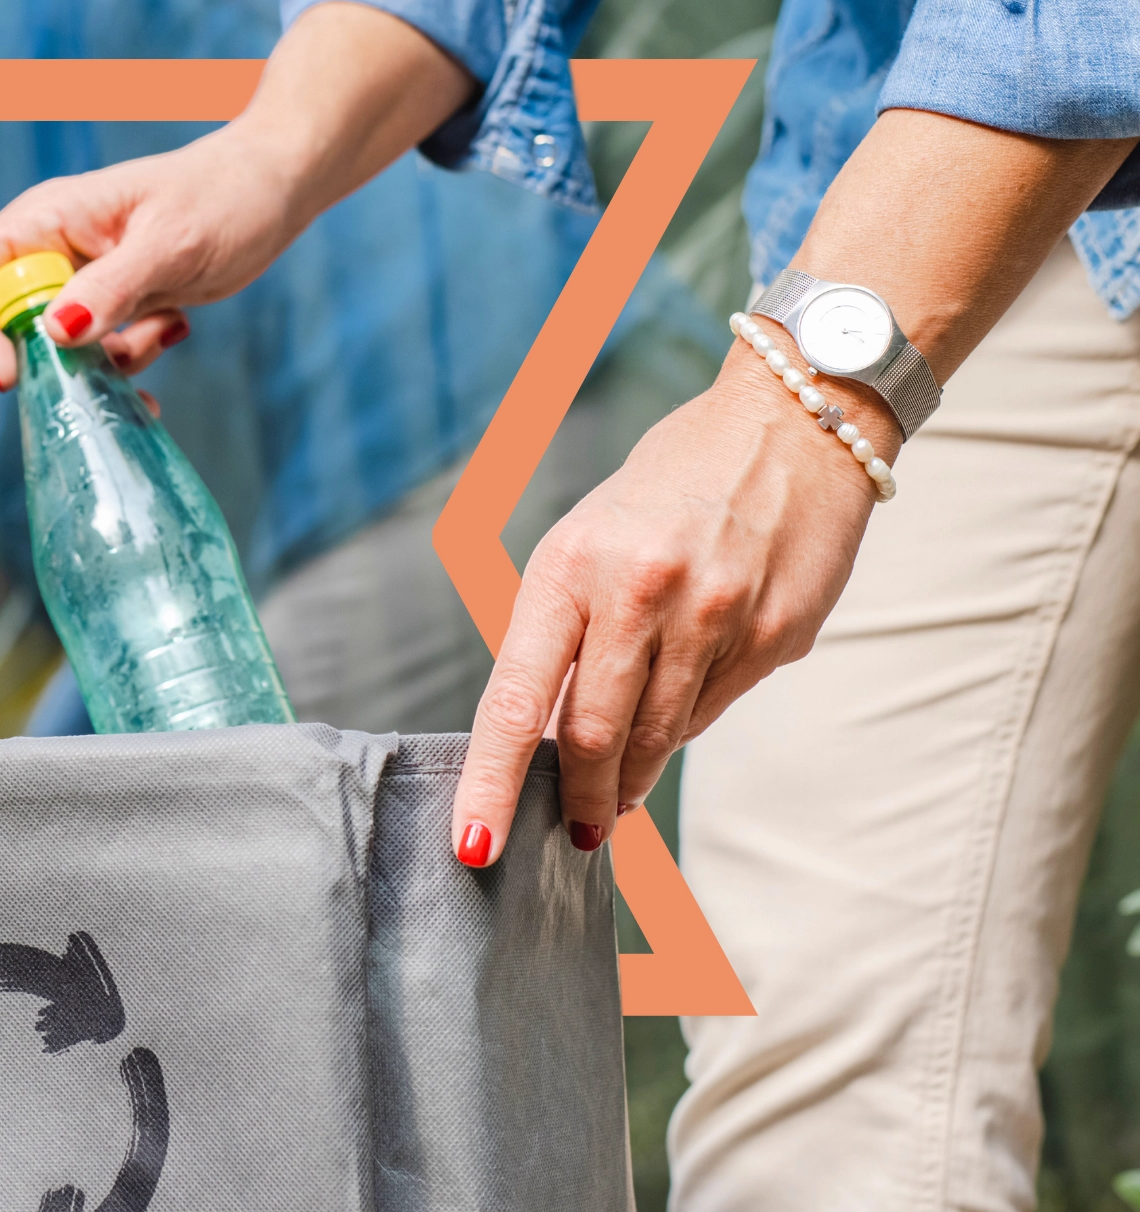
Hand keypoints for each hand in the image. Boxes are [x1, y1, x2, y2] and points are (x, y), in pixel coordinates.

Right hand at [0, 2, 476, 388]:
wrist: (275, 187)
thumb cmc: (226, 194)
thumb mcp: (172, 243)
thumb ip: (111, 288)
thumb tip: (52, 334)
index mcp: (43, 221)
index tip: (14, 372)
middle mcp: (47, 251)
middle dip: (45, 360)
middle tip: (109, 358)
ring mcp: (77, 280)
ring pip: (48, 351)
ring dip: (98, 366)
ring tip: (161, 333)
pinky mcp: (108, 305)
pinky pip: (91, 355)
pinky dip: (125, 366)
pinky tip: (171, 336)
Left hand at [450, 340, 897, 864]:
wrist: (792, 423)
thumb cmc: (668, 488)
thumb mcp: (585, 538)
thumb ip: (564, 632)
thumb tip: (548, 738)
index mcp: (570, 567)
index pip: (519, 699)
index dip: (493, 782)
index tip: (475, 843)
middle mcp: (642, 593)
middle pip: (596, 737)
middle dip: (580, 798)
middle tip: (576, 828)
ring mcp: (717, 617)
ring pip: (661, 737)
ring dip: (634, 778)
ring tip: (621, 790)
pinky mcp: (778, 635)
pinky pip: (716, 710)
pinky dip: (687, 724)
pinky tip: (683, 702)